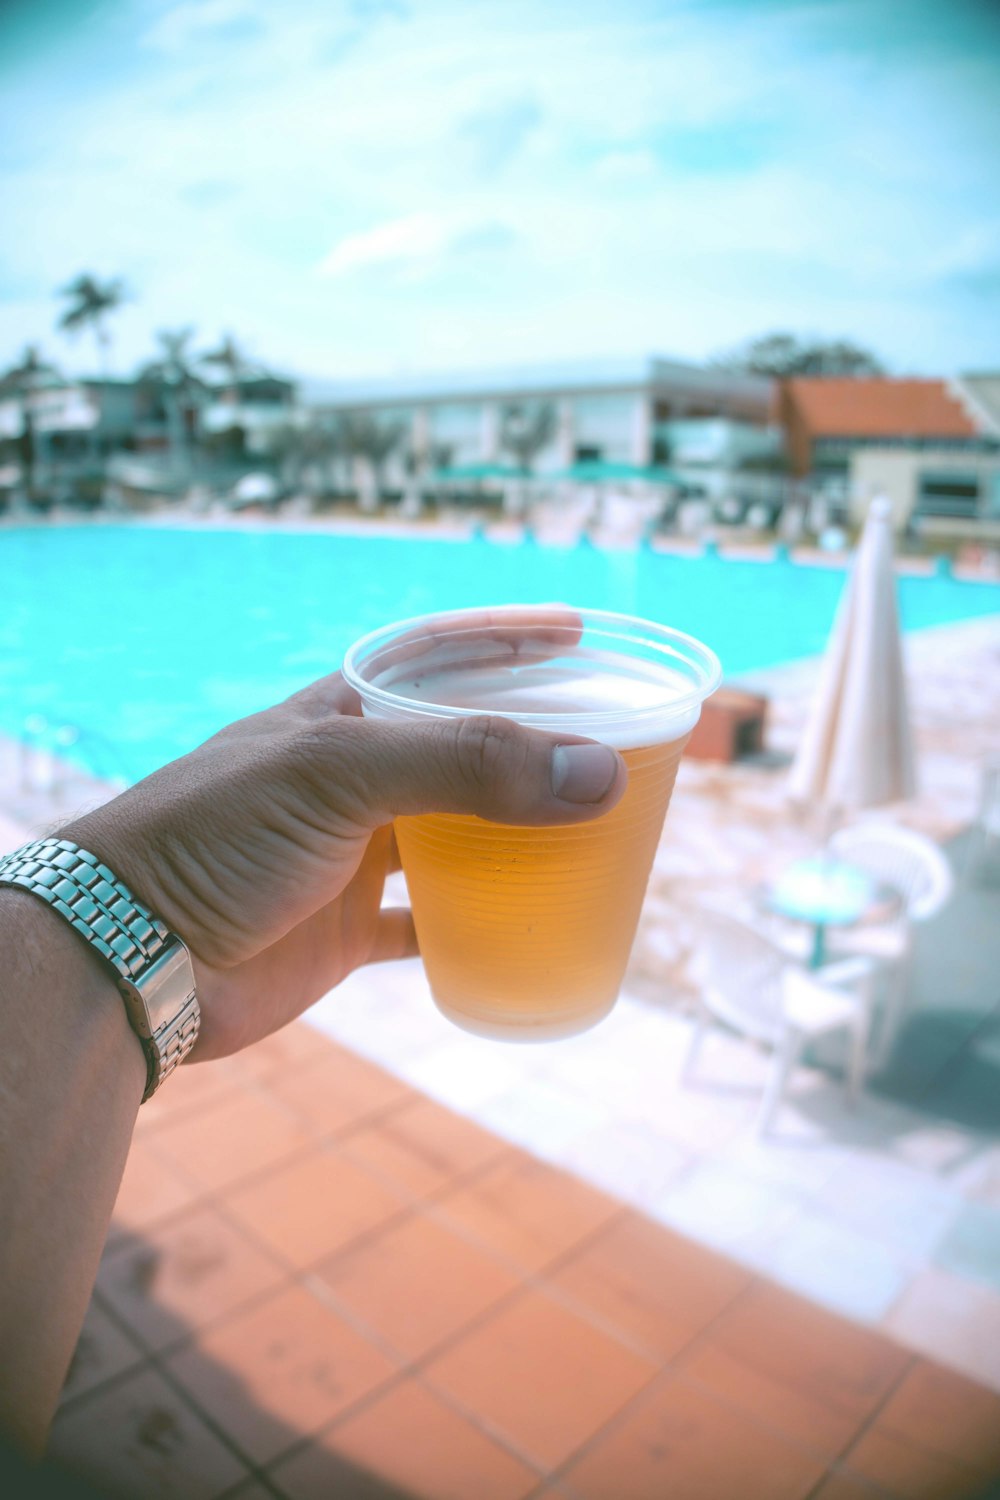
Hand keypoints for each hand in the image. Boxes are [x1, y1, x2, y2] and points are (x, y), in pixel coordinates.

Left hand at [62, 672, 625, 1059]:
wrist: (130, 953)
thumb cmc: (217, 836)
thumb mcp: (340, 776)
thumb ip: (467, 765)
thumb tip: (599, 773)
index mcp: (343, 715)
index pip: (440, 656)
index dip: (508, 639)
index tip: (579, 634)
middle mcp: (353, 779)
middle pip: (464, 749)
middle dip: (537, 746)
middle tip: (616, 750)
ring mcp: (350, 854)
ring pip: (458, 836)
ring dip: (519, 837)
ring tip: (594, 836)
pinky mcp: (345, 928)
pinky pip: (430, 923)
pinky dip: (477, 927)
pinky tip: (526, 928)